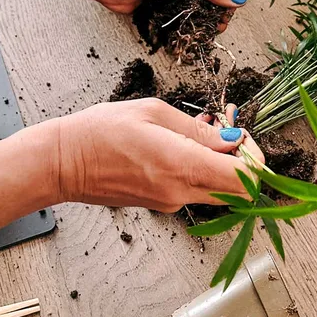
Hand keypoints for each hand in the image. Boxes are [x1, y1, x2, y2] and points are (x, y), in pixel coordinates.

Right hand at [50, 98, 262, 211]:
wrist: (62, 163)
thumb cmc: (99, 132)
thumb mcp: (153, 112)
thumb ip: (199, 128)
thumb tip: (231, 138)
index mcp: (182, 166)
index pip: (245, 178)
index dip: (254, 156)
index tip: (242, 135)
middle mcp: (180, 191)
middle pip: (238, 190)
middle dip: (241, 160)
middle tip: (226, 132)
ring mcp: (171, 202)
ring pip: (218, 189)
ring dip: (220, 163)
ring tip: (199, 132)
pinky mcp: (162, 204)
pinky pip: (195, 189)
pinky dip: (199, 169)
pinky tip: (181, 145)